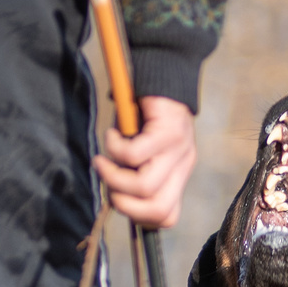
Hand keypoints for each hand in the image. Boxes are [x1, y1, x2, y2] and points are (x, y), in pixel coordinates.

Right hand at [95, 95, 196, 228]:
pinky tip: (112, 134)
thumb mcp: (139, 149)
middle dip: (123, 204)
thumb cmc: (143, 113)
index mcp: (178, 174)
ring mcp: (179, 149)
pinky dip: (114, 148)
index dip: (139, 217)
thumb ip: (133, 173)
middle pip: (159, 210)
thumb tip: (114, 196)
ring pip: (144, 186)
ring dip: (113, 176)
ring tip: (104, 158)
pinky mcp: (168, 131)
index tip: (119, 197)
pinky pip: (134, 154)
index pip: (168, 217)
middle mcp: (183, 165)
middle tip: (108, 181)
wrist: (163, 69)